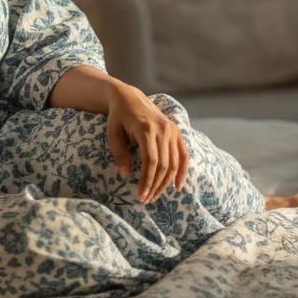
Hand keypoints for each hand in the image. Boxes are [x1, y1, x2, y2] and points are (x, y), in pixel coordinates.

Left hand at [106, 84, 188, 203]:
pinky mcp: (176, 131)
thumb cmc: (118, 117)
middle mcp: (163, 129)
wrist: (129, 97)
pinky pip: (184, 155)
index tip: (140, 196)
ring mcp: (172, 130)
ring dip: (166, 183)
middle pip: (163, 165)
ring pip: (173, 163)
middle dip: (155, 185)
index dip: (147, 181)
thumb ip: (119, 154)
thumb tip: (126, 175)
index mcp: (146, 129)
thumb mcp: (113, 133)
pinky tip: (177, 186)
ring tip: (155, 195)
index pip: (151, 161)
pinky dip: (182, 172)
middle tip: (146, 200)